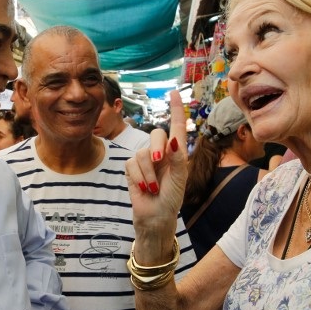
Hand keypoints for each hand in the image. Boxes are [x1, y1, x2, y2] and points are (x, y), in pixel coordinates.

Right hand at [125, 90, 188, 234]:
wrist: (156, 216)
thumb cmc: (171, 198)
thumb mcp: (180, 179)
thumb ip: (178, 158)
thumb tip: (174, 139)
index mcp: (176, 152)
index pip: (176, 126)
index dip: (175, 109)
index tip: (173, 92)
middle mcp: (161, 152)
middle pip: (156, 135)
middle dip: (157, 148)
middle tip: (160, 162)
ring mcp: (145, 160)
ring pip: (142, 152)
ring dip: (148, 172)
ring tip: (152, 187)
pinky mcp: (131, 168)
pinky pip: (131, 163)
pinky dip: (138, 176)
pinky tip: (143, 187)